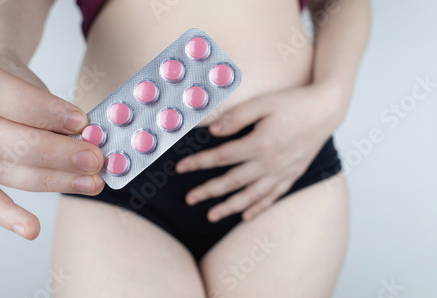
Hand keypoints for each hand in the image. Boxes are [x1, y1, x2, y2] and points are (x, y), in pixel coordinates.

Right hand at [0, 48, 104, 238]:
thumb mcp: (16, 72)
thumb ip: (42, 101)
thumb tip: (83, 134)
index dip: (38, 108)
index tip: (78, 120)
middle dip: (50, 151)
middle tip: (91, 158)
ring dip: (46, 179)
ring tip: (87, 182)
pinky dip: (7, 215)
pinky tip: (31, 228)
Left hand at [176, 83, 346, 221]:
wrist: (326, 110)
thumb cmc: (293, 103)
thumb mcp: (263, 103)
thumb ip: (236, 117)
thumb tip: (212, 131)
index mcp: (259, 144)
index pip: (221, 157)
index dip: (198, 163)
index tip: (180, 167)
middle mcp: (269, 164)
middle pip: (232, 181)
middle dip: (208, 191)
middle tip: (189, 199)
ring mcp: (282, 173)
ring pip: (250, 196)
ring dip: (229, 207)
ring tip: (211, 216)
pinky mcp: (292, 176)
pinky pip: (272, 198)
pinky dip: (258, 208)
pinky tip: (245, 216)